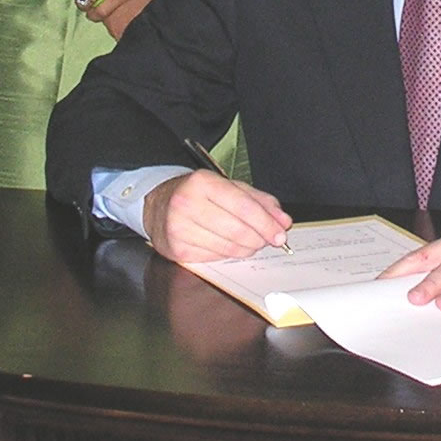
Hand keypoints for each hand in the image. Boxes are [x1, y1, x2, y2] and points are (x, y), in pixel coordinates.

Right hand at [147, 168, 292, 263]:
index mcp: (202, 182)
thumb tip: (282, 222)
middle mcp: (187, 204)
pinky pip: (215, 258)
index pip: (243, 207)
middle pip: (237, 230)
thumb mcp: (229, 188)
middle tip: (267, 240)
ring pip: (228, 248)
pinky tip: (226, 245)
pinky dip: (228, 254)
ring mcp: (179, 228)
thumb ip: (259, 202)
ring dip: (246, 248)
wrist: (158, 205)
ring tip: (249, 242)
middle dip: (259, 239)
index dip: (266, 223)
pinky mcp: (176, 250)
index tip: (280, 234)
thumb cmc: (198, 195)